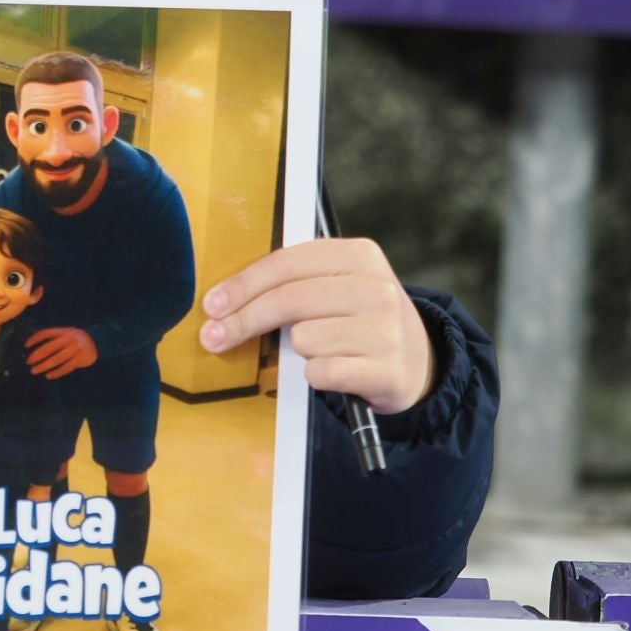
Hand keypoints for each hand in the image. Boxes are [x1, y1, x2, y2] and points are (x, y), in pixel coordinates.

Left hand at [26, 326, 97, 379]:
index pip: (45, 333)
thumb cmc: (75, 339)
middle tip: (28, 362)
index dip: (34, 339)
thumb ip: (53, 337)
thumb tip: (33, 345)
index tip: (26, 346)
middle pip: (49, 348)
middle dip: (36, 355)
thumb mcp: (66, 333)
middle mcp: (69, 339)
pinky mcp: (80, 360)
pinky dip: (56, 372)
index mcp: (63, 331)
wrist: (97, 342)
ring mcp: (75, 350)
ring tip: (34, 371)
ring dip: (44, 366)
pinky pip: (66, 368)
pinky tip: (48, 375)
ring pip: (56, 359)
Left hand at [201, 237, 433, 414]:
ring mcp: (387, 329)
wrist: (418, 362)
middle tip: (214, 337)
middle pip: (288, 301)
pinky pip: (321, 372)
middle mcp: (378, 288)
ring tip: (323, 350)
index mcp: (360, 255)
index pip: (287, 264)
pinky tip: (335, 370)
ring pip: (304, 339)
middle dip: (243, 321)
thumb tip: (223, 300)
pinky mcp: (387, 370)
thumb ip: (292, 281)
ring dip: (300, 351)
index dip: (242, 285)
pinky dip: (317, 375)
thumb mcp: (336, 285)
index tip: (211, 305)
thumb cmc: (357, 319)